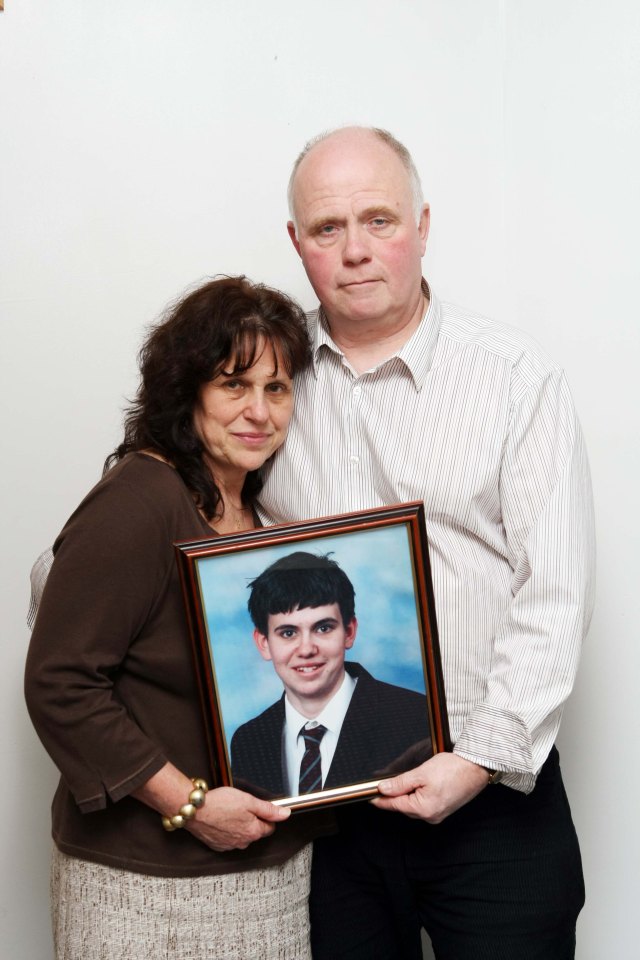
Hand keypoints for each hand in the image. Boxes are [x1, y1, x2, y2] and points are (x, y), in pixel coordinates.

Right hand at [187, 786, 290, 851]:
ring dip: (239, 826)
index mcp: (253, 832)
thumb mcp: (248, 800)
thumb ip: (268, 809)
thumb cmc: (220, 803)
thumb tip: (285, 814)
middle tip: (241, 806)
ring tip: (228, 812)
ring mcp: (229, 846)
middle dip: (252, 820)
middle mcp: (242, 843)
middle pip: (255, 832)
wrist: (195, 810)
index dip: (266, 815)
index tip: (258, 807)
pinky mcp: (217, 845)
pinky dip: (226, 830)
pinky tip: (220, 820)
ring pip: (241, 836)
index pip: (269, 827)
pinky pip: (227, 839)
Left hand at [370, 753, 489, 823]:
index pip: (394, 805)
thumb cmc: (453, 768)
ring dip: (406, 795)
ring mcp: (438, 814)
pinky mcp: (443, 809)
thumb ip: (400, 783)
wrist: (476, 767)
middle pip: (403, 806)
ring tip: (406, 780)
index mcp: (424, 809)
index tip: (369, 795)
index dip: (380, 799)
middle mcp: (431, 816)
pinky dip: (417, 796)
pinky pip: (424, 805)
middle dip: (394, 795)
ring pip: (413, 806)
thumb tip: (383, 788)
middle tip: (384, 783)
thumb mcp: (421, 773)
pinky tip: (418, 785)